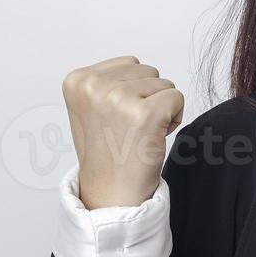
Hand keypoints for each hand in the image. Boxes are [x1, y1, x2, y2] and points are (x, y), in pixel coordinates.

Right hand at [61, 56, 183, 209]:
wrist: (112, 192)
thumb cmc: (107, 152)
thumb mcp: (91, 108)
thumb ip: (108, 82)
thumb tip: (137, 66)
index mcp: (78, 81)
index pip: (129, 64)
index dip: (133, 91)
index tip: (116, 119)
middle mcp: (94, 86)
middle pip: (148, 71)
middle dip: (148, 98)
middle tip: (130, 129)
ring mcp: (118, 99)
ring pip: (164, 84)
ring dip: (160, 109)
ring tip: (140, 134)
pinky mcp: (145, 114)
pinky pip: (177, 98)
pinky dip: (174, 117)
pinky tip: (155, 136)